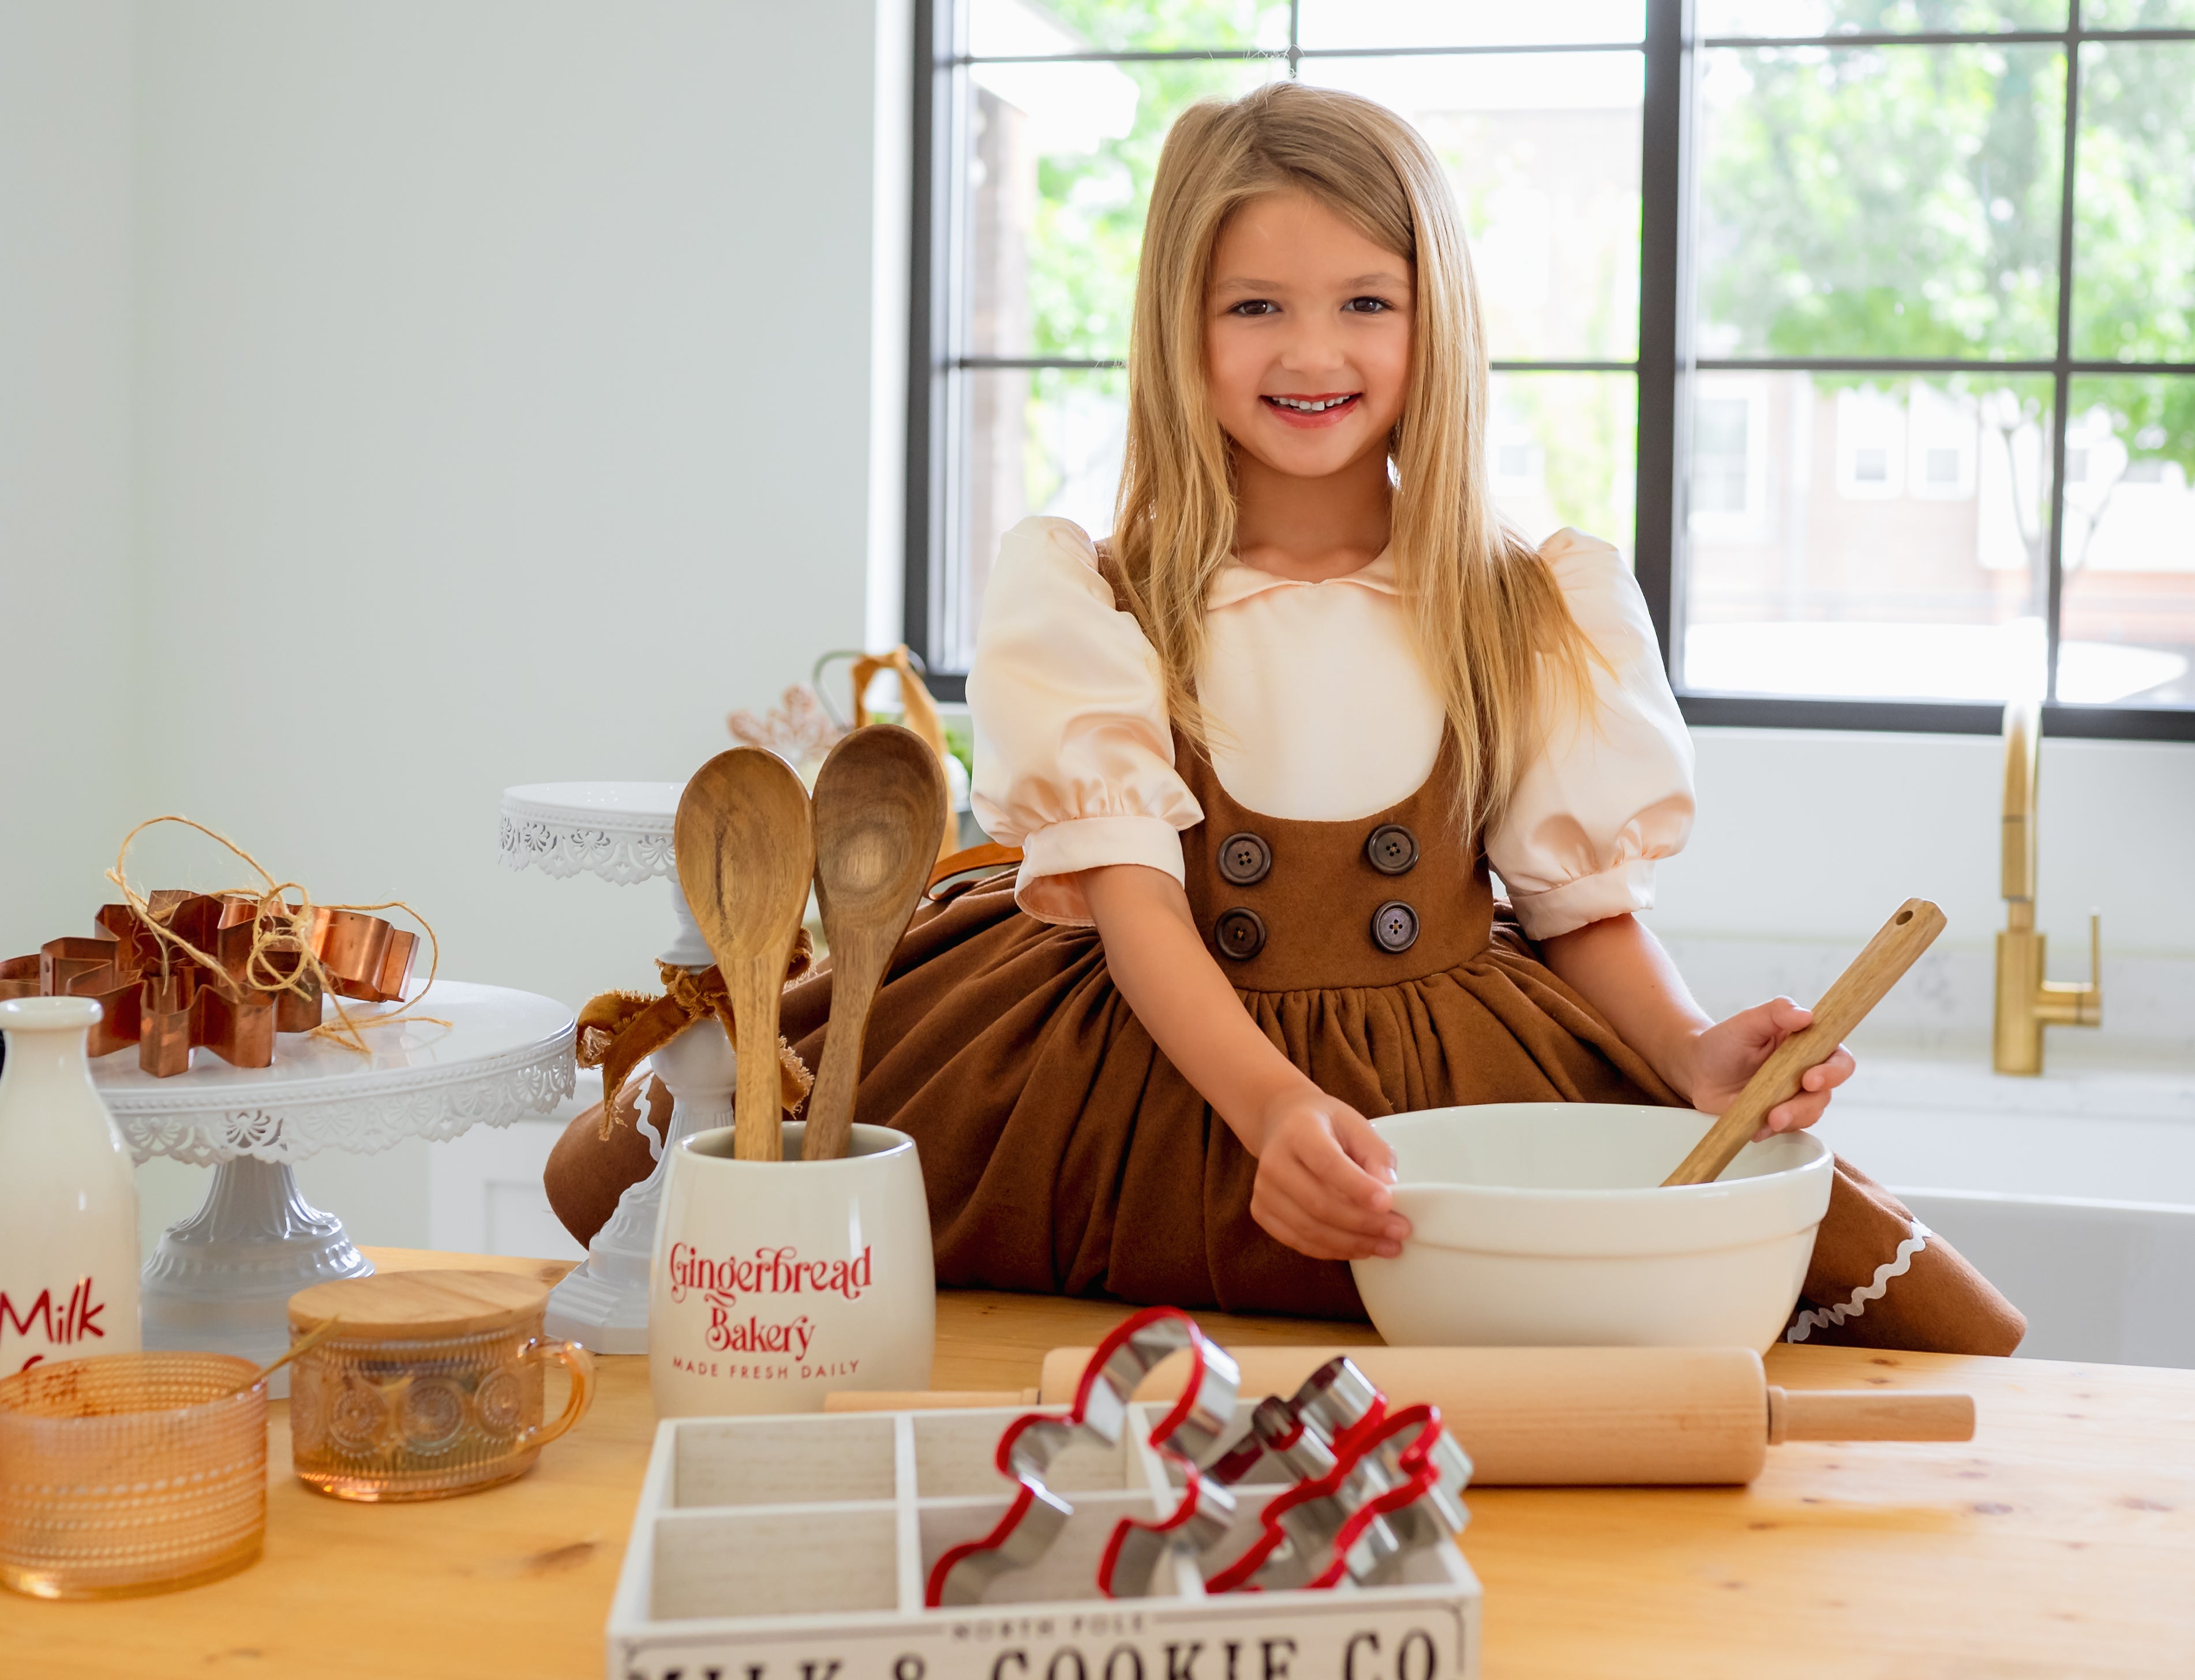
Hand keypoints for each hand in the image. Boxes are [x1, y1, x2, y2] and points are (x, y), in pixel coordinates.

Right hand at [1245, 1085, 1411, 1260]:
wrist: (1282, 1124)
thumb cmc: (1324, 1125)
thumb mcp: (1355, 1124)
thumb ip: (1376, 1154)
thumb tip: (1389, 1189)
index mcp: (1298, 1132)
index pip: (1326, 1164)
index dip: (1358, 1187)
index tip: (1388, 1204)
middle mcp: (1274, 1162)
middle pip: (1319, 1203)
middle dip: (1364, 1224)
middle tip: (1399, 1231)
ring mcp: (1263, 1190)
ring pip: (1309, 1229)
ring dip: (1353, 1243)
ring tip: (1387, 1246)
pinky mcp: (1262, 1211)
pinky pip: (1298, 1241)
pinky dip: (1332, 1250)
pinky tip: (1360, 1248)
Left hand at [1681, 998, 1855, 1137]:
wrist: (1696, 1070)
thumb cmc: (1724, 1041)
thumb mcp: (1747, 1021)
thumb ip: (1776, 1012)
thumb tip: (1807, 1015)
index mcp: (1807, 1045)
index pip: (1839, 1058)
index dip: (1834, 1071)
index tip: (1810, 1078)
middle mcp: (1807, 1071)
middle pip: (1826, 1092)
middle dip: (1807, 1104)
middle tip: (1782, 1110)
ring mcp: (1793, 1096)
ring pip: (1810, 1113)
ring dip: (1791, 1119)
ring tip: (1768, 1120)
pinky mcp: (1778, 1115)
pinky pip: (1787, 1128)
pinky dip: (1773, 1130)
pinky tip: (1757, 1129)